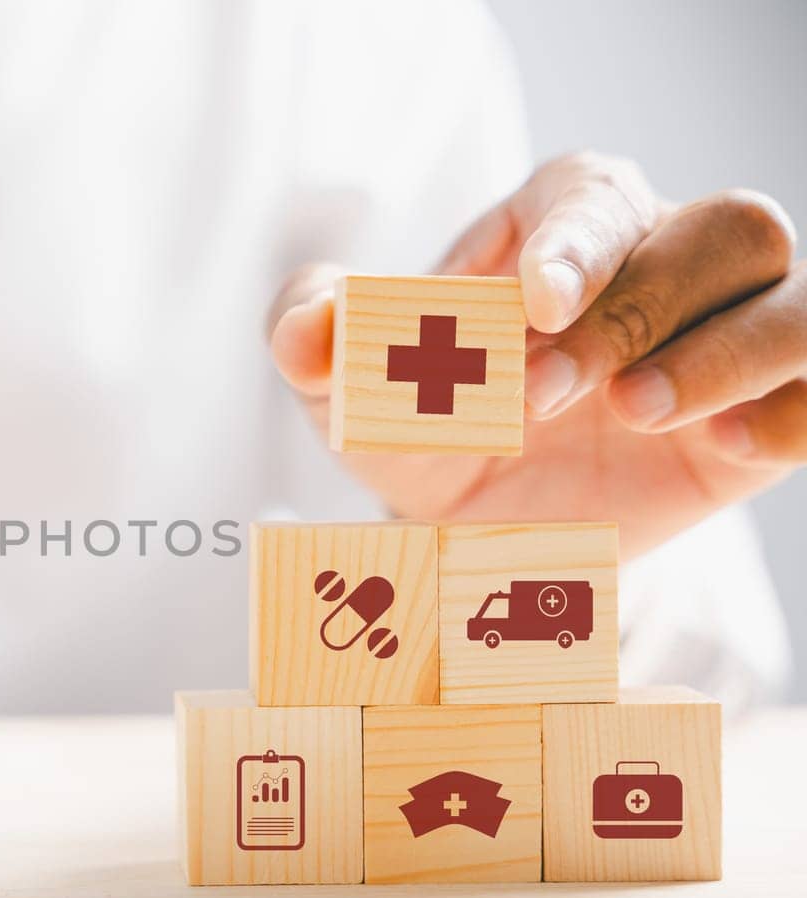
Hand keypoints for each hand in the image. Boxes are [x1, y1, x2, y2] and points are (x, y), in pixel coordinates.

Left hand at [266, 152, 804, 556]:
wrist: (478, 537)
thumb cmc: (420, 431)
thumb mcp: (349, 395)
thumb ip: (315, 341)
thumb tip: (307, 327)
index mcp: (558, 231)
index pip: (592, 191)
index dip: (578, 235)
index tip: (536, 300)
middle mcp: (659, 261)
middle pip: (710, 229)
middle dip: (631, 309)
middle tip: (541, 396)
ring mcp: (724, 333)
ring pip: (787, 290)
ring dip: (722, 352)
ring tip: (635, 415)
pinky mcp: (765, 409)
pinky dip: (792, 408)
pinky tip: (726, 452)